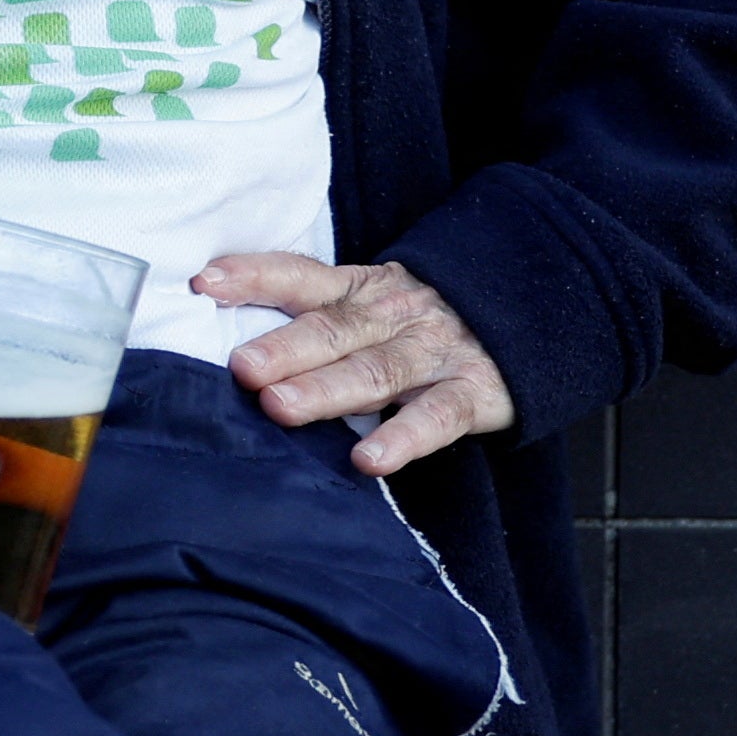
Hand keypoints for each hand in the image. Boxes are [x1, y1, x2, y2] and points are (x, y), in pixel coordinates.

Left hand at [192, 250, 516, 477]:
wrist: (532, 317)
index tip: (204, 281)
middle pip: (333, 330)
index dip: (254, 276)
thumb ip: (318, 317)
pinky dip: (402, 437)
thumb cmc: (425, 323)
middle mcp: (393, 315)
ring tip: (281, 407)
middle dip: (284, 348)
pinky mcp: (472, 392)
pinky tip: (368, 459)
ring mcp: (433, 353)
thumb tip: (234, 347)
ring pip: (375, 371)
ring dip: (326, 389)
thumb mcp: (375, 304)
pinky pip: (435, 416)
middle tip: (242, 367)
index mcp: (361, 290)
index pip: (302, 276)